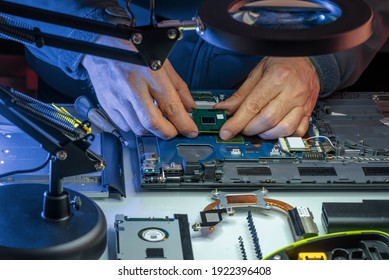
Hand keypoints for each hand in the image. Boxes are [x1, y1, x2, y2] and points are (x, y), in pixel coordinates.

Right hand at [82, 36, 197, 139]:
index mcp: (150, 72)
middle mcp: (132, 85)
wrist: (103, 43)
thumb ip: (178, 85)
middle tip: (174, 131)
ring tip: (156, 119)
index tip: (190, 131)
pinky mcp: (106, 102)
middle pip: (152, 122)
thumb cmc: (133, 48)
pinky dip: (135, 125)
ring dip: (151, 129)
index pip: (170, 106)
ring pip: (138, 127)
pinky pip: (123, 124)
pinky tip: (139, 115)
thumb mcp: (162, 61)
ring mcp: (117, 96)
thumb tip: (189, 106)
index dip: (183, 123)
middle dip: (168, 133)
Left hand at [214, 57, 319, 139]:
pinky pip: (298, 131)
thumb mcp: (257, 72)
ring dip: (266, 134)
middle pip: (268, 120)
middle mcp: (292, 91)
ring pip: (284, 129)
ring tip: (258, 129)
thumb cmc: (282, 62)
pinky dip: (284, 136)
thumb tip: (224, 109)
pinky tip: (275, 130)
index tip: (226, 131)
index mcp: (277, 78)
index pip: (252, 106)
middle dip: (250, 129)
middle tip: (242, 128)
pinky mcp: (309, 110)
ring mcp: (303, 103)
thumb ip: (241, 94)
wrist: (306, 56)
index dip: (237, 122)